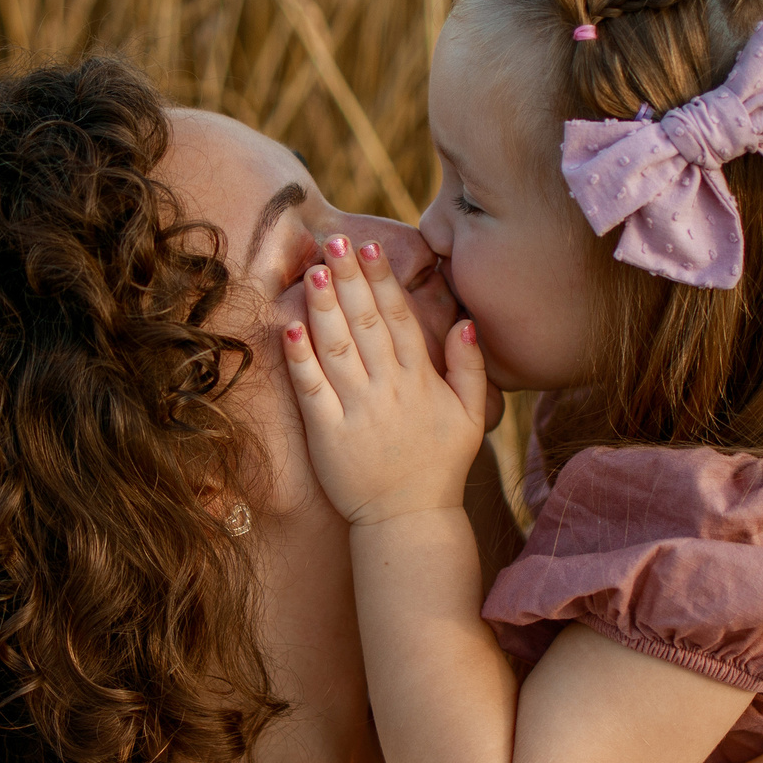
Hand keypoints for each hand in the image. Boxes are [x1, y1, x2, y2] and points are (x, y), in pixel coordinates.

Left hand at [280, 234, 492, 526]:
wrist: (410, 520)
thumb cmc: (440, 467)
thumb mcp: (472, 417)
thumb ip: (471, 368)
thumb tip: (465, 323)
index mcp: (421, 379)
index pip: (398, 318)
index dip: (382, 280)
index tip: (369, 248)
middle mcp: (389, 388)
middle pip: (365, 321)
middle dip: (348, 278)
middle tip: (333, 241)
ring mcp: (357, 410)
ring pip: (337, 347)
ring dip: (323, 306)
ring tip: (312, 271)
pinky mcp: (328, 434)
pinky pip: (312, 389)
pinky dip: (301, 358)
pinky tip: (290, 327)